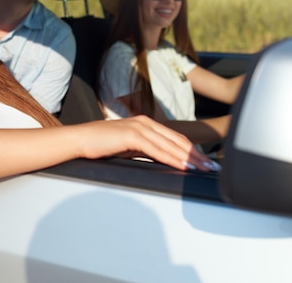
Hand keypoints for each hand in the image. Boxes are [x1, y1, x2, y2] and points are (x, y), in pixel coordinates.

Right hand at [78, 116, 219, 171]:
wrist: (79, 139)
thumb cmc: (99, 145)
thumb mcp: (127, 147)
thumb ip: (145, 150)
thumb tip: (161, 161)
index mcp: (145, 123)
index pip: (175, 138)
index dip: (192, 150)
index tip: (204, 162)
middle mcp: (144, 122)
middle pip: (178, 141)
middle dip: (197, 155)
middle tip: (212, 167)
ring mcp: (139, 127)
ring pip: (171, 145)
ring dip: (189, 159)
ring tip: (203, 169)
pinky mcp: (132, 136)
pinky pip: (158, 150)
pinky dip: (173, 159)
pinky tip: (183, 166)